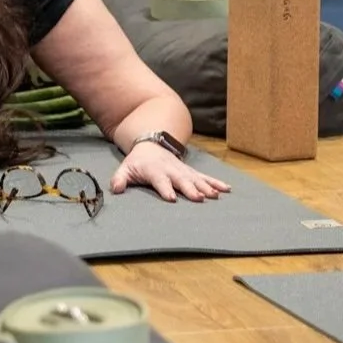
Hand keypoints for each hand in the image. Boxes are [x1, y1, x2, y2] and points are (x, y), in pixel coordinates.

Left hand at [111, 140, 229, 202]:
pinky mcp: (191, 171)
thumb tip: (116, 189)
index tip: (172, 198)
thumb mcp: (125, 168)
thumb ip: (119, 179)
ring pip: (196, 178)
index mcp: (154, 170)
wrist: (151, 144)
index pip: (160, 180)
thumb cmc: (137, 162)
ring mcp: (182, 169)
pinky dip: (216, 182)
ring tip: (215, 195)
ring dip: (206, 186)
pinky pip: (205, 176)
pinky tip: (226, 189)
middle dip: (190, 188)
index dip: (165, 188)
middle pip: (181, 179)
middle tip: (199, 198)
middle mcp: (171, 169)